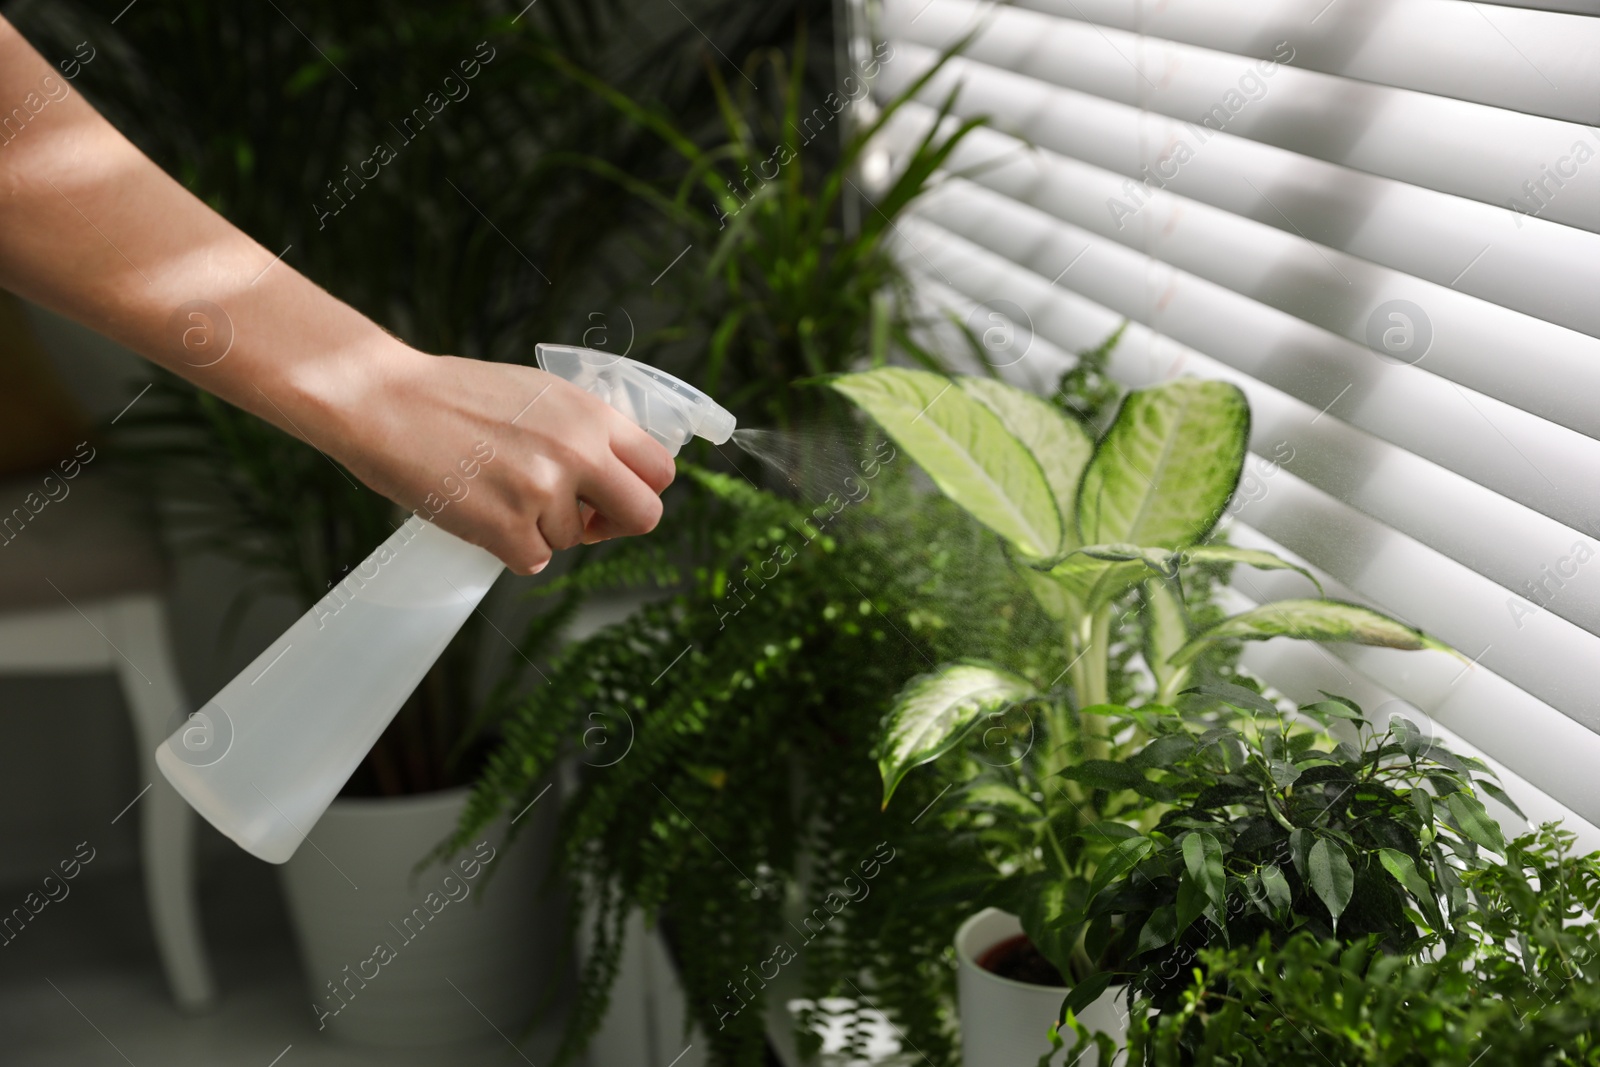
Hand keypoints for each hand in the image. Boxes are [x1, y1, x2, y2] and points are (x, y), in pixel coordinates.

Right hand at [322, 344, 675, 574]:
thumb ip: (582, 430)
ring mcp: (544, 491)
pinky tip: (480, 511)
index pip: (660, 469)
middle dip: (615, 525)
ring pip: (571, 540)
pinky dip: (508, 547)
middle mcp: (579, 452)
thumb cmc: (453, 394)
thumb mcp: (538, 393)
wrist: (384, 400)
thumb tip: (613, 475)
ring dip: (539, 528)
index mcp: (591, 415)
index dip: (641, 490)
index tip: (614, 496)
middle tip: (583, 520)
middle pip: (644, 516)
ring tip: (495, 489)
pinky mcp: (507, 527)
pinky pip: (532, 560)